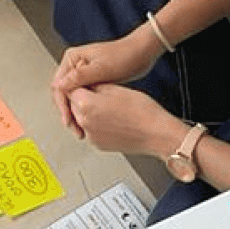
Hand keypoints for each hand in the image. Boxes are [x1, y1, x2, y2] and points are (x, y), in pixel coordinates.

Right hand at [51, 31, 163, 135]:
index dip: (62, 106)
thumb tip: (60, 86)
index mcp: (71, 59)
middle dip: (68, 112)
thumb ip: (79, 76)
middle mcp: (74, 66)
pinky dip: (85, 109)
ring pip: (73, 97)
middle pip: (63, 93)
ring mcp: (82, 73)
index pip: (59, 86)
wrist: (141, 53)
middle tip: (76, 129)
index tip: (68, 120)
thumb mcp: (101, 68)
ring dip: (75, 112)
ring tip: (82, 128)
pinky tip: (91, 120)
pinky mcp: (92, 80)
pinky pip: (83, 97)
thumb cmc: (124, 57)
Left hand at [66, 83, 186, 159]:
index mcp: (86, 105)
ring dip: (87, 112)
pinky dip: (95, 124)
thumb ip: (93, 85)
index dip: (80, 84)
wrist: (158, 134)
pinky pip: (90, 131)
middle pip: (73, 105)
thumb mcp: (114, 88)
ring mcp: (92, 136)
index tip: (86, 82)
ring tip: (107, 107)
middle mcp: (85, 122)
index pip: (71, 89)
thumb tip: (84, 84)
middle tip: (98, 93)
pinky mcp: (99, 146)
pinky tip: (111, 119)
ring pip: (81, 118)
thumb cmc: (142, 111)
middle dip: (82, 98)